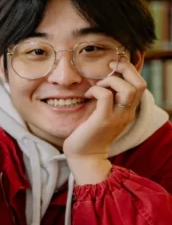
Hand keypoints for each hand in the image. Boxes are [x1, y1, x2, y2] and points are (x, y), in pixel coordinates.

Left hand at [63, 60, 144, 183]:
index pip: (140, 85)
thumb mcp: (103, 114)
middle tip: (109, 67)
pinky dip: (97, 90)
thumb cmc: (89, 134)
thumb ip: (108, 101)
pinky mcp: (103, 120)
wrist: (85, 157)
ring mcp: (117, 117)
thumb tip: (102, 82)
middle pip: (140, 84)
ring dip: (111, 80)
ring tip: (98, 85)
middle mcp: (127, 113)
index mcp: (128, 110)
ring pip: (128, 89)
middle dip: (126, 69)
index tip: (113, 67)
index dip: (130, 71)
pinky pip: (106, 96)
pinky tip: (88, 94)